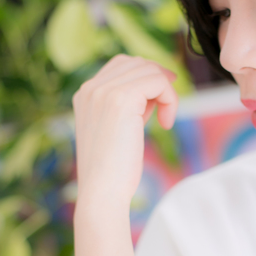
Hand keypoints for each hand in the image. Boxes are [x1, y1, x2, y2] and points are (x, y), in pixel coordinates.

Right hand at [72, 55, 177, 211]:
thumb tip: (157, 87)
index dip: (147, 76)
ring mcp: (103, 91)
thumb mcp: (119, 129)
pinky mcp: (121, 99)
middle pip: (137, 63)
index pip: (121, 65)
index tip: (161, 99)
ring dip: (167, 93)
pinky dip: (171, 99)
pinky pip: (159, 82)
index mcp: (84, 94)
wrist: (102, 192)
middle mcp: (90, 88)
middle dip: (159, 81)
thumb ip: (132, 105)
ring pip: (150, 71)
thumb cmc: (113, 169)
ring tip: (165, 119)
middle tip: (168, 108)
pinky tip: (166, 124)